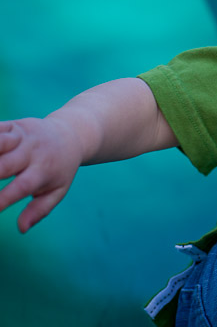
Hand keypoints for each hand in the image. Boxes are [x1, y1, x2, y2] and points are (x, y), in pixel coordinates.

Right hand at [0, 117, 83, 232]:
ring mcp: (22, 136)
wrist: (71, 135)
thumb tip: (22, 229)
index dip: (3, 198)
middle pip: (4, 165)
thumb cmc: (60, 169)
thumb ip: (39, 210)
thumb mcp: (57, 190)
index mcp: (44, 170)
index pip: (22, 186)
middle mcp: (32, 152)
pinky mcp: (13, 126)